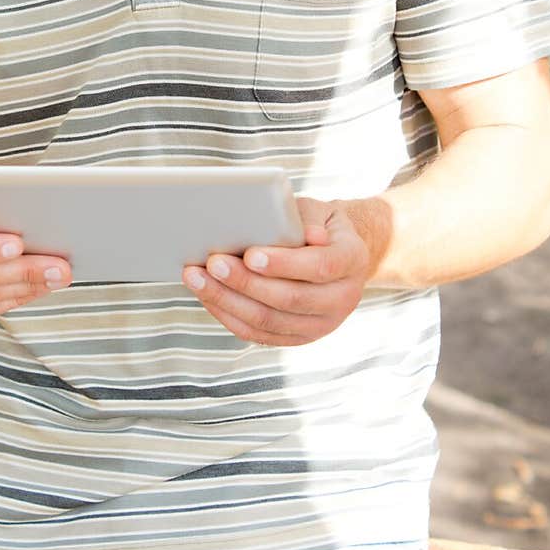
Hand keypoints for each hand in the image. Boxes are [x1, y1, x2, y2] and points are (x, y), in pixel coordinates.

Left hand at [181, 197, 377, 345]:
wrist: (335, 254)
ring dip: (228, 301)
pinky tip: (207, 296)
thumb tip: (307, 235)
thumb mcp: (319, 211)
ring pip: (270, 322)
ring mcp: (321, 325)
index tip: (250, 254)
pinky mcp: (298, 338)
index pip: (321, 267)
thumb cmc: (317, 225)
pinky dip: (229, 315)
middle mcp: (343, 299)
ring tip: (197, 278)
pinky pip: (259, 334)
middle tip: (212, 263)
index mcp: (352, 261)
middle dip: (246, 282)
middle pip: (290, 299)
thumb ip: (308, 219)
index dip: (285, 263)